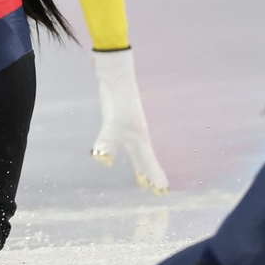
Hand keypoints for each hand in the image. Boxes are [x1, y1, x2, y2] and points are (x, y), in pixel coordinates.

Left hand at [91, 49, 169, 194]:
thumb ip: (107, 139)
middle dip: (150, 174)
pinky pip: (128, 139)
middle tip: (157, 191)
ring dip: (141, 164)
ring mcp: (129, 124)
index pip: (148, 162)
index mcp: (139, 137)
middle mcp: (137, 132)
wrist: (115, 71)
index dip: (154, 177)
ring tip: (141, 176)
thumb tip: (102, 159)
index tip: (162, 192)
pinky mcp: (120, 116)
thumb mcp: (112, 120)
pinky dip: (129, 149)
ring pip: (138, 149)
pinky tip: (124, 145)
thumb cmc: (117, 96)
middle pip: (145, 158)